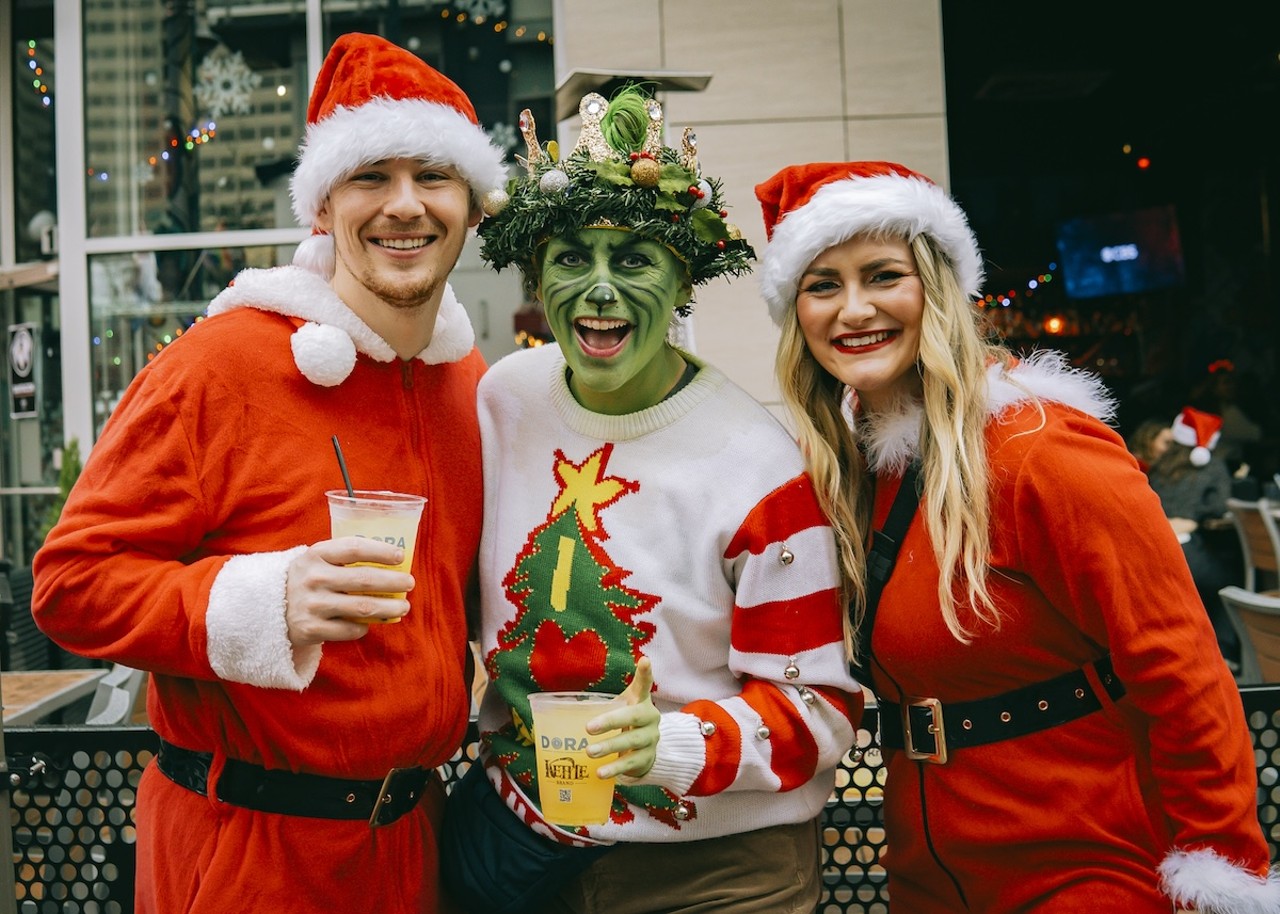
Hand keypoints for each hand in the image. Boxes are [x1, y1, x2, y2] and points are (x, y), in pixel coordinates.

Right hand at [283, 537, 414, 648]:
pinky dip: (364, 627)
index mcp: (315, 555)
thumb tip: (392, 563)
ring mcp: (312, 605)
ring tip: (403, 606)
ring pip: (363, 608)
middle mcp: (313, 578)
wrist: (265, 609)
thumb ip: (345, 559)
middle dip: (393, 582)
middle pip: (364, 580)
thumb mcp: (317, 561)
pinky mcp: (311, 629)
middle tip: (410, 583)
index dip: (380, 551)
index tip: (400, 556)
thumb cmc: (307, 580)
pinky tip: (370, 622)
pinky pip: (350, 630)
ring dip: (389, 607)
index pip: (354, 548)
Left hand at [586, 657, 658, 779]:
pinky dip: (614, 769)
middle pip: (633, 717)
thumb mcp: (618, 708)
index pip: (644, 685)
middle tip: (588, 728)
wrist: (646, 750)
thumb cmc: (625, 723)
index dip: (645, 673)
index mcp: (641, 701)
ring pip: (631, 742)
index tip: (644, 660)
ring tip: (589, 752)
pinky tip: (600, 773)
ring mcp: (651, 739)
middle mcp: (650, 718)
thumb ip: (599, 704)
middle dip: (610, 722)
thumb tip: (559, 707)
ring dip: (609, 747)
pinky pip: (629, 763)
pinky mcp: (647, 758)